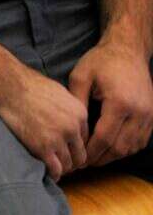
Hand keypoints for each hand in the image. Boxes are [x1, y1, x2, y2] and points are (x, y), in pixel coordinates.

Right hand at [0, 64, 88, 179]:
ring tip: (52, 166)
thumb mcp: (58, 92)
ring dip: (61, 167)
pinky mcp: (42, 148)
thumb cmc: (27, 84)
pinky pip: (55, 169)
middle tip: (60, 161)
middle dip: (71, 160)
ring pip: (69, 165)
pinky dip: (53, 174)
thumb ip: (68, 109)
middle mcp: (73, 128)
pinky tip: (47, 172)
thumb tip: (68, 119)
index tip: (66, 149)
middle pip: (80, 155)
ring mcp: (58, 139)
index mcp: (79, 113)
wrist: (8, 85)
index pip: (85, 139)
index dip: (74, 146)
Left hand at [69, 41, 152, 167]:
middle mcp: (138, 112)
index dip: (90, 151)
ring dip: (113, 156)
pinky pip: (140, 141)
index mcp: (119, 103)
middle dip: (100, 158)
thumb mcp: (80, 77)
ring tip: (95, 159)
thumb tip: (70, 127)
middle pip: (119, 147)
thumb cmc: (101, 62)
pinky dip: (126, 148)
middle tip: (83, 163)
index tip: (77, 157)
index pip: (104, 137)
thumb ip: (76, 102)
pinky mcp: (152, 116)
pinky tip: (111, 149)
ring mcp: (148, 116)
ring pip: (131, 147)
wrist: (127, 51)